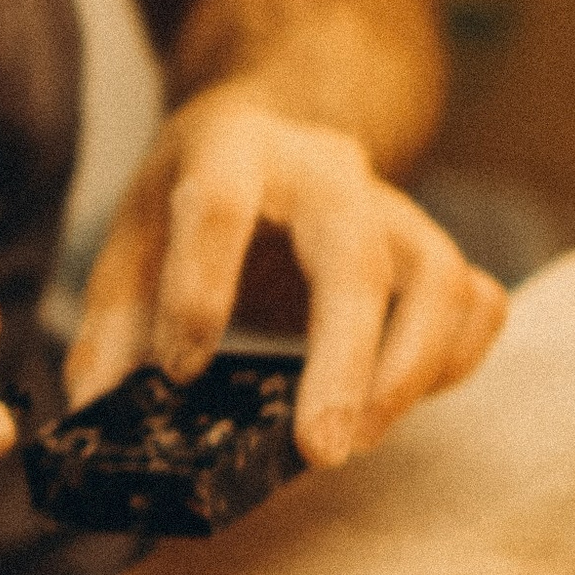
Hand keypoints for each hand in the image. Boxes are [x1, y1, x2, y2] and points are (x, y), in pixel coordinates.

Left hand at [64, 89, 505, 466]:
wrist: (279, 123)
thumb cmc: (197, 191)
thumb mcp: (135, 233)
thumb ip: (113, 324)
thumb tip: (97, 416)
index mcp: (232, 149)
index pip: (219, 207)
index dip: (199, 291)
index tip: (179, 374)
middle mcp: (325, 170)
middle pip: (355, 256)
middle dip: (342, 362)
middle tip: (321, 451)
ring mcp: (393, 205)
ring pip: (438, 278)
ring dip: (408, 372)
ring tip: (355, 439)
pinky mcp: (432, 244)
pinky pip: (476, 300)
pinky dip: (457, 358)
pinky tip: (404, 400)